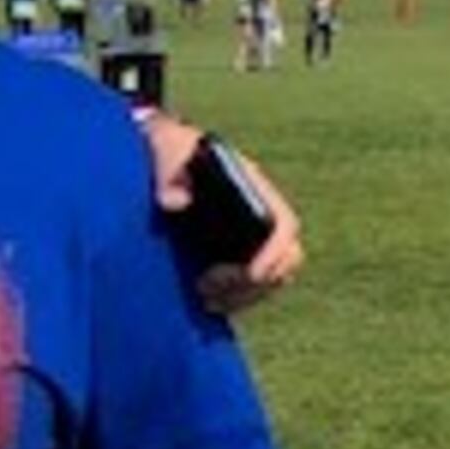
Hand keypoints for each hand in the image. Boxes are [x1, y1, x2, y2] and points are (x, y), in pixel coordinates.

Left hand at [145, 120, 305, 313]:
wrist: (163, 157)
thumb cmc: (169, 149)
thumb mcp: (166, 148)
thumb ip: (169, 172)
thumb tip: (173, 201)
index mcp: (254, 187)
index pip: (284, 225)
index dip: (276, 252)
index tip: (252, 273)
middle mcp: (261, 212)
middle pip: (285, 260)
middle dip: (254, 282)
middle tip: (210, 286)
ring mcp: (253, 235)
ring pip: (272, 278)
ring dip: (244, 296)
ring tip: (206, 298)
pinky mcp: (238, 252)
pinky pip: (254, 285)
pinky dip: (236, 298)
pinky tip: (206, 300)